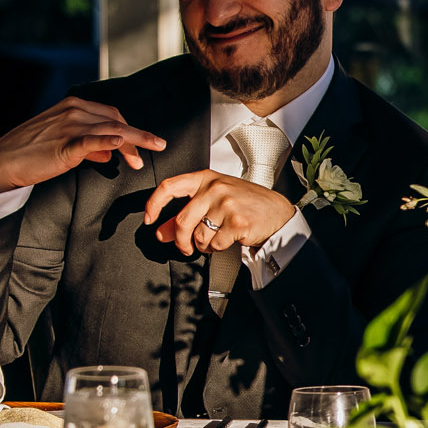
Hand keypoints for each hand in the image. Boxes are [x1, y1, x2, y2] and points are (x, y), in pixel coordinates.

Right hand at [0, 95, 167, 195]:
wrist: (3, 162)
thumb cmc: (31, 153)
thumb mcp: (62, 143)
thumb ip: (89, 145)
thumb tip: (110, 152)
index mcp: (72, 106)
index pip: (111, 115)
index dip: (130, 131)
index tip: (142, 147)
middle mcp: (73, 111)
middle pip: (116, 121)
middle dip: (137, 138)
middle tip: (149, 154)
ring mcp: (69, 126)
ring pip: (112, 130)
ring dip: (134, 144)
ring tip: (146, 156)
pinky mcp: (64, 144)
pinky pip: (91, 140)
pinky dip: (109, 142)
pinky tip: (121, 145)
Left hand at [143, 170, 298, 257]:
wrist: (277, 213)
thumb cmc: (246, 204)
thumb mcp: (215, 202)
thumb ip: (187, 214)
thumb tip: (162, 231)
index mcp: (206, 178)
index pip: (169, 187)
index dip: (154, 204)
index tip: (150, 218)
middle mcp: (214, 188)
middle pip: (183, 221)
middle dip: (180, 240)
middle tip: (184, 248)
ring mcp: (226, 204)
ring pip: (198, 235)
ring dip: (203, 245)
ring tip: (216, 239)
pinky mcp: (236, 222)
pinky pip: (215, 244)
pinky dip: (217, 248)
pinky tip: (227, 240)